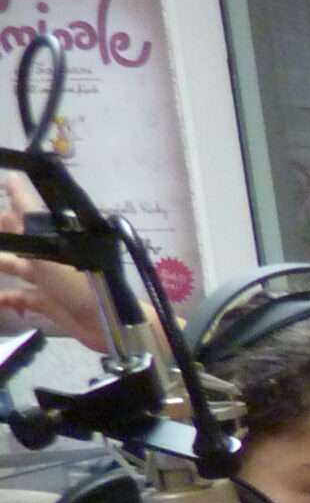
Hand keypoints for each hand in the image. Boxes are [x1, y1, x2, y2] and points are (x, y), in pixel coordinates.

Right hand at [0, 172, 105, 349]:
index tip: (3, 183)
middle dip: (3, 232)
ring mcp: (49, 279)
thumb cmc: (80, 281)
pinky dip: (6, 297)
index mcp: (57, 237)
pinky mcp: (47, 301)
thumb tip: (12, 179)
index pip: (30, 213)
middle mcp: (52, 255)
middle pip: (20, 239)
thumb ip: (28, 217)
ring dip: (0, 262)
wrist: (107, 323)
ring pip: (16, 266)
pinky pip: (21, 297)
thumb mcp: (52, 245)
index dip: (15, 198)